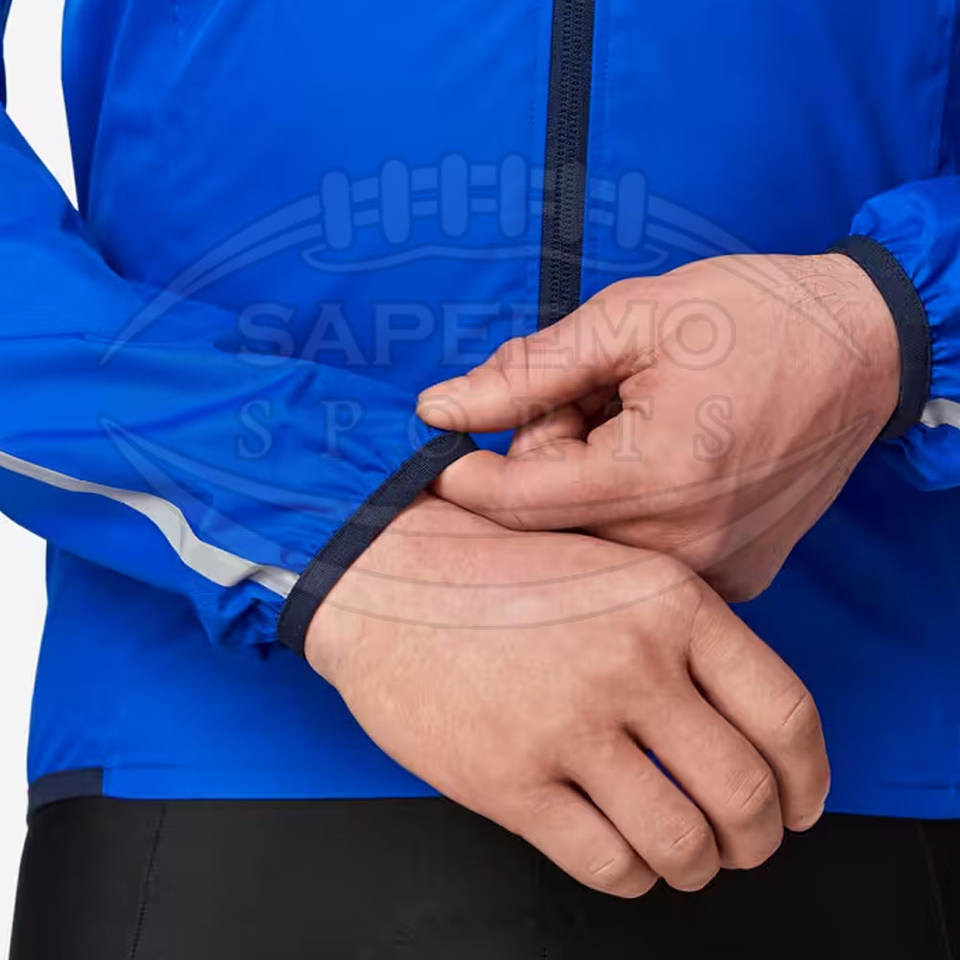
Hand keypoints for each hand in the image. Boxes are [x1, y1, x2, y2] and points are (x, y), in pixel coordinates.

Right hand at [307, 495, 828, 896]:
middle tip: (745, 841)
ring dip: (699, 864)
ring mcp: (568, 725)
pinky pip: (610, 864)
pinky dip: (635, 876)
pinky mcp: (509, 781)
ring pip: (684, 842)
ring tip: (685, 853)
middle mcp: (629, 662)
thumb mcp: (610, 569)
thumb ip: (681, 633)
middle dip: (758, 836)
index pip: (784, 712)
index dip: (809, 777)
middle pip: (745, 792)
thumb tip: (746, 729)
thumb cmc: (497, 571)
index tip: (802, 802)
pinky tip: (624, 854)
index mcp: (667, 602)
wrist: (388, 574)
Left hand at [419, 253, 898, 599]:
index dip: (463, 474)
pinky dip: (632, 514)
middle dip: (546, 464)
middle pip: (551, 525)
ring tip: (640, 429)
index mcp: (655, 477)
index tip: (441, 452)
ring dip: (590, 489)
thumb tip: (438, 409)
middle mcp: (684, 544)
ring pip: (592, 545)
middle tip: (594, 406)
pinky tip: (669, 464)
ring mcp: (715, 571)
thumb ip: (525, 372)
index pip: (514, 501)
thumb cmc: (750, 318)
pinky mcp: (734, 579)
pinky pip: (640, 556)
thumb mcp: (628, 320)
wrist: (860, 346)